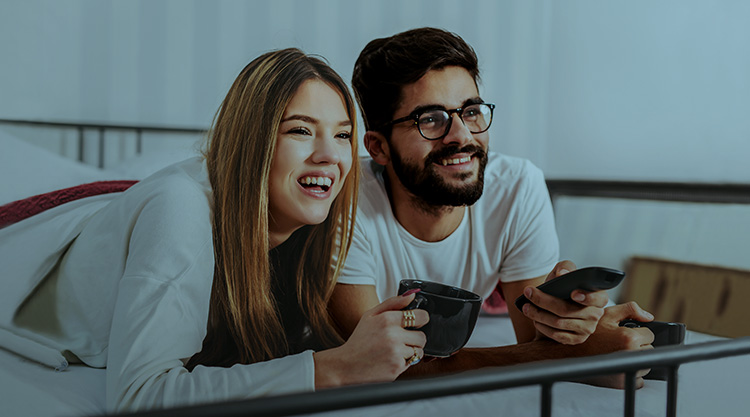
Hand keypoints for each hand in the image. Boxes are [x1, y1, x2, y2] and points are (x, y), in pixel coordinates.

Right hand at [313, 292, 428, 388]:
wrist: (346, 365)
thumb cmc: (359, 340)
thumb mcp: (370, 315)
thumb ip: (393, 303)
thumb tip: (412, 295)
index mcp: (387, 319)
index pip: (421, 316)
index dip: (421, 319)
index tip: (417, 322)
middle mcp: (393, 335)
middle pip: (422, 336)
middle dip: (414, 338)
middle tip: (401, 339)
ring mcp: (396, 353)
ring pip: (419, 351)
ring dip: (410, 351)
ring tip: (393, 350)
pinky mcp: (397, 367)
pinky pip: (412, 363)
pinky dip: (404, 362)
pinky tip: (390, 359)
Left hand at [522, 261, 607, 344]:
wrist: (555, 308)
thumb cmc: (562, 288)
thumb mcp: (564, 273)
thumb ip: (565, 268)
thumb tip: (563, 274)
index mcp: (598, 296)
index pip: (598, 298)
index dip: (587, 297)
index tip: (572, 293)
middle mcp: (595, 314)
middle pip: (568, 309)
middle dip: (544, 301)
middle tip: (528, 293)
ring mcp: (587, 329)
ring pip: (559, 323)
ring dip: (539, 314)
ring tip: (526, 307)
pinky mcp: (576, 339)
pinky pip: (557, 335)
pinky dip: (543, 327)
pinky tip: (535, 320)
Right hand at [576, 301, 655, 388]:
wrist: (569, 353)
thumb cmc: (587, 334)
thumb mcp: (606, 314)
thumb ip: (630, 310)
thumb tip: (649, 316)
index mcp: (629, 338)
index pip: (650, 335)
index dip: (639, 332)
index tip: (625, 334)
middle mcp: (630, 356)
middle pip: (649, 350)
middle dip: (639, 346)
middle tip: (620, 344)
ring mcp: (626, 371)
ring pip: (645, 365)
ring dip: (636, 360)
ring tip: (617, 353)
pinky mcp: (622, 383)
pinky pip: (638, 379)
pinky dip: (630, 373)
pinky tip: (617, 365)